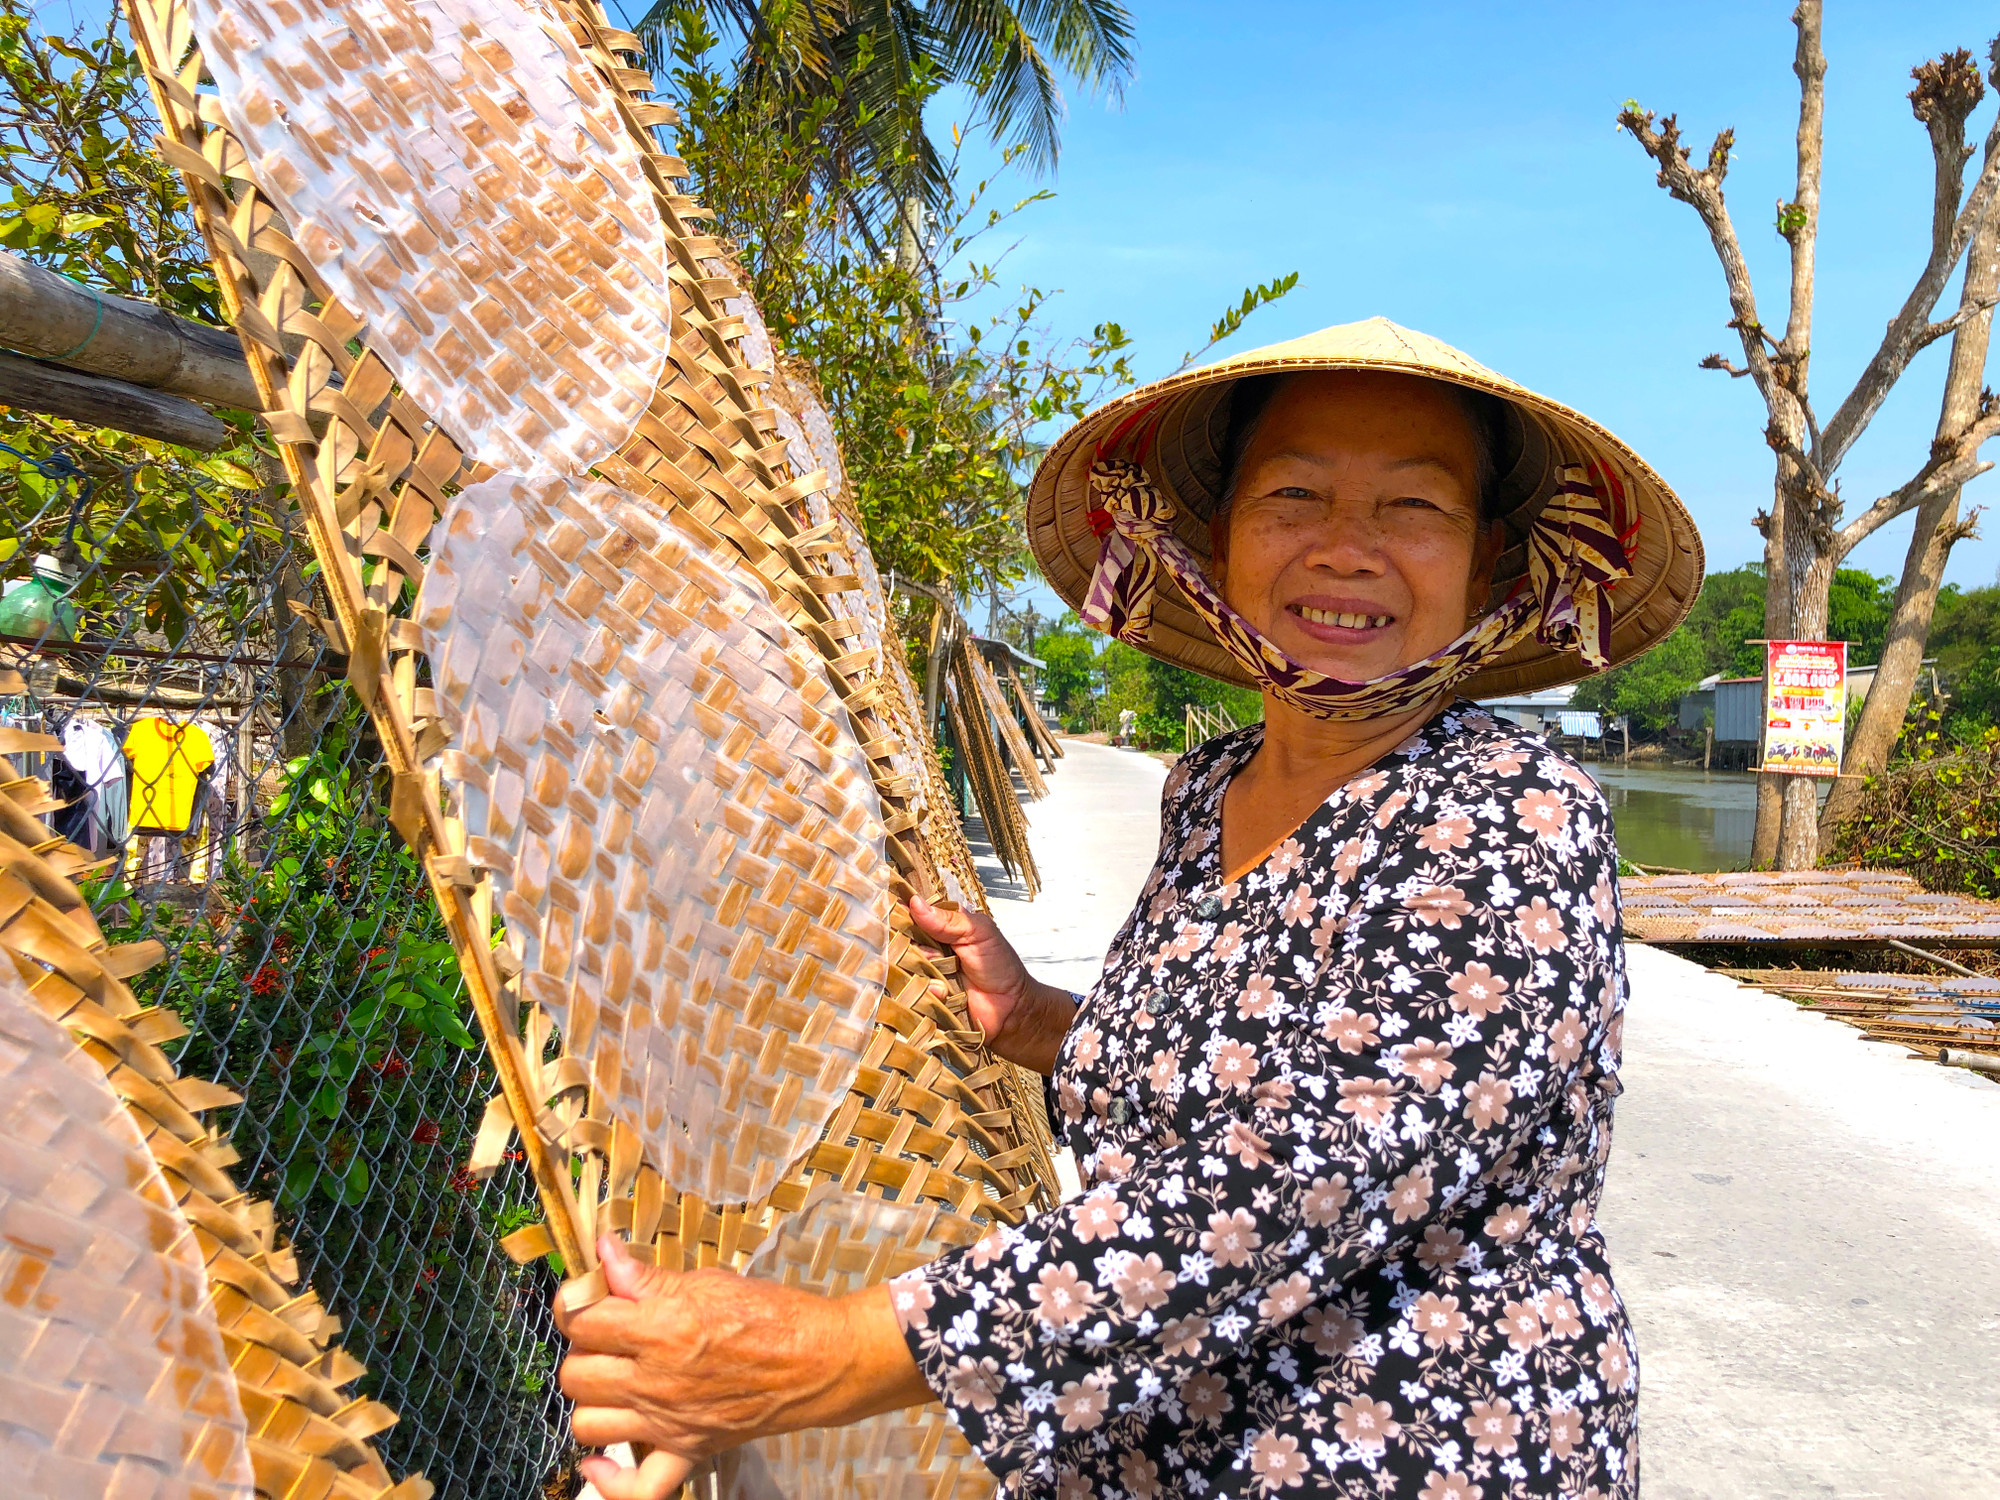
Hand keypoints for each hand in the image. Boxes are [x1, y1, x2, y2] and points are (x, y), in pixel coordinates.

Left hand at [557, 1236, 928, 1498]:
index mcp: (661, 1327)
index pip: (581, 1319)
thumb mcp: (708, 1282)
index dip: (576, 1303)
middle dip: (584, 1350)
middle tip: (608, 1336)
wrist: (819, 1360)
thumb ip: (647, 1276)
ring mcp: (668, 1422)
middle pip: (575, 1373)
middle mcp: (656, 1379)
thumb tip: (603, 1250)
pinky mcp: (688, 1451)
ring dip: (592, 1401)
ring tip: (612, 1381)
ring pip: (587, 1424)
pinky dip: (610, 1481)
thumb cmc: (770, 1313)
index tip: (589, 1296)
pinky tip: (601, 1460)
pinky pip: (636, 1490)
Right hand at [907, 896, 1075, 1075]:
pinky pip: (911, 995)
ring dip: (923, 972)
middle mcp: (927, 951)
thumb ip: (949, 920)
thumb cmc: (999, 967)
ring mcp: (924, 977)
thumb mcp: (979, 933)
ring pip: (903, 969)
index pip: (912, 918)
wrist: (1011, 1009)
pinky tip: (944, 994)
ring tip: (943, 977)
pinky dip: (928, 992)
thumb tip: (916, 903)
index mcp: (940, 930)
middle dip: (914, 948)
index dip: (903, 917)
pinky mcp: (924, 1001)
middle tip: (935, 955)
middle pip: (901, 944)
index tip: (894, 916)